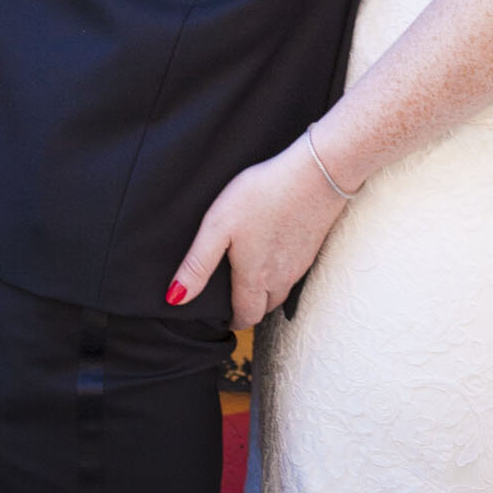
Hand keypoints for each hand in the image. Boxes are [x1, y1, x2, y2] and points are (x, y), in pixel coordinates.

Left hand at [166, 135, 349, 329]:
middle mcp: (280, 278)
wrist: (316, 173)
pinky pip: (295, 271)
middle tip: (235, 296)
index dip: (232, 319)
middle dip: (249, 307)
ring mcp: (300, 263)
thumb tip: (175, 299)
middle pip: (264, 308)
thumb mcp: (219, 225)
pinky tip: (276, 249)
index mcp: (255, 279)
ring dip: (267, 291)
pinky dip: (283, 270)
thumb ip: (198, 264)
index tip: (223, 315)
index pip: (244, 317)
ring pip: (281, 291)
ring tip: (252, 275)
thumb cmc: (263, 195)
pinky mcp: (312, 245)